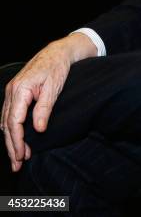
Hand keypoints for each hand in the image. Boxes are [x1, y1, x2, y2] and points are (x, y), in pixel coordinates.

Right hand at [1, 33, 95, 171]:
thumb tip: (38, 130)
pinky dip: (11, 129)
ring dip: (11, 139)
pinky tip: (17, 139)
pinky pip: (9, 114)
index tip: (20, 155)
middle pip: (7, 124)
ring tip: (18, 156)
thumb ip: (44, 109)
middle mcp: (12, 90)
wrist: (58, 52)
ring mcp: (12, 91)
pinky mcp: (16, 92)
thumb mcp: (54, 88)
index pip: (14, 121)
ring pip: (6, 120)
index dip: (16, 140)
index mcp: (20, 89)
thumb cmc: (57, 67)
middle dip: (11, 145)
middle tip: (17, 164)